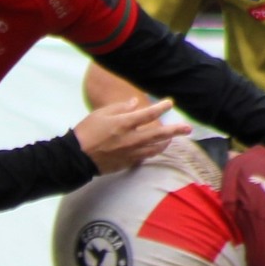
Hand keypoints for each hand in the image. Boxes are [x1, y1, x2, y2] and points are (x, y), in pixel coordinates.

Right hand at [71, 97, 187, 173]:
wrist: (76, 158)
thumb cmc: (86, 132)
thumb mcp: (100, 114)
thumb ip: (120, 108)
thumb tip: (135, 103)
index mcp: (123, 124)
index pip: (147, 115)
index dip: (161, 108)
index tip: (170, 103)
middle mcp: (130, 139)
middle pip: (159, 135)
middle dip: (175, 130)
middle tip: (188, 128)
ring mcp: (130, 153)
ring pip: (155, 148)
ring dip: (166, 143)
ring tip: (172, 139)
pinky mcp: (127, 163)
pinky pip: (145, 156)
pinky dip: (152, 151)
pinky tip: (155, 148)